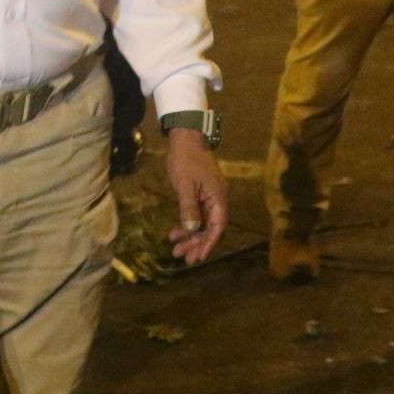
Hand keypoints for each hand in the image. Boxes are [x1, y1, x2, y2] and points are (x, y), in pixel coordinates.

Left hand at [163, 129, 228, 264]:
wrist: (185, 137)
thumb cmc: (186, 160)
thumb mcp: (185, 185)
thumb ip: (189, 208)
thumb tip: (193, 230)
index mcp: (218, 198)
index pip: (217, 228)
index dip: (208, 244)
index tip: (197, 257)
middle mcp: (217, 200)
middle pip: (210, 228)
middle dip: (196, 243)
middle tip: (182, 257)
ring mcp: (209, 196)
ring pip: (202, 223)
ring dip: (190, 236)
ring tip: (175, 248)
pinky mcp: (201, 193)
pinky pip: (197, 214)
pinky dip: (187, 224)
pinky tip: (176, 232)